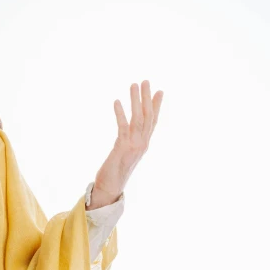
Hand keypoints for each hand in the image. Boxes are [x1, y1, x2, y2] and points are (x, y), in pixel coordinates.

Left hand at [89, 80, 163, 209]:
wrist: (110, 188)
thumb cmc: (114, 171)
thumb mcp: (124, 153)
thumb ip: (128, 141)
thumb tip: (127, 132)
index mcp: (143, 144)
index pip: (153, 121)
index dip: (156, 106)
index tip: (160, 91)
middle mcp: (142, 144)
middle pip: (148, 116)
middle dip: (147, 98)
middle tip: (146, 81)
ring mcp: (134, 146)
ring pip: (138, 119)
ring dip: (136, 101)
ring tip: (134, 85)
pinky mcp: (122, 148)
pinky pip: (123, 127)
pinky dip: (120, 113)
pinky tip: (117, 101)